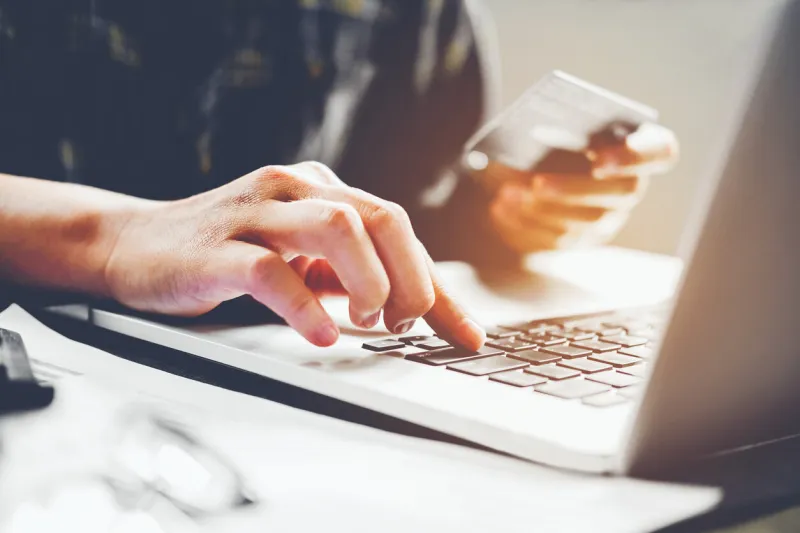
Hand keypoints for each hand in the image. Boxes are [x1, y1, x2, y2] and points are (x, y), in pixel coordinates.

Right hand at [103, 162, 484, 347]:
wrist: (132, 245)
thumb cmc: (226, 254)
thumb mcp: (300, 260)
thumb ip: (349, 277)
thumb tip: (415, 310)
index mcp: (322, 190)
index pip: (399, 231)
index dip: (439, 287)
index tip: (468, 336)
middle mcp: (295, 189)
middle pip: (381, 218)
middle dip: (411, 278)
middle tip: (406, 324)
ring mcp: (256, 214)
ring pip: (337, 228)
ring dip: (369, 281)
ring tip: (368, 321)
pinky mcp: (217, 248)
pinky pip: (273, 272)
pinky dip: (306, 308)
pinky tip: (322, 336)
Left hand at [488, 123, 678, 252]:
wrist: (527, 165)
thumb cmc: (551, 132)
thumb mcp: (553, 121)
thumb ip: (556, 124)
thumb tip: (533, 139)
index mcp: (638, 145)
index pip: (660, 151)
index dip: (635, 156)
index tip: (600, 156)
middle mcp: (631, 185)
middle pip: (621, 192)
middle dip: (576, 189)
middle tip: (538, 183)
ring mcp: (609, 217)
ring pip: (587, 221)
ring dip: (544, 209)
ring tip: (509, 193)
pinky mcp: (579, 239)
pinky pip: (558, 238)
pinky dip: (525, 223)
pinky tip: (500, 208)